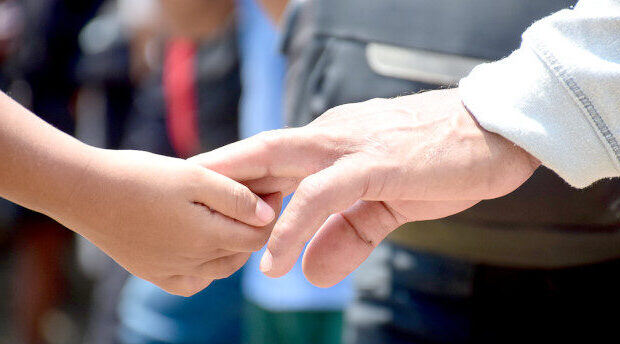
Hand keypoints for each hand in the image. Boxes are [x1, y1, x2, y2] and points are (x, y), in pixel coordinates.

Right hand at [54, 149, 279, 296]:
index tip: (272, 191)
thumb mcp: (195, 176)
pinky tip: (205, 249)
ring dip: (233, 247)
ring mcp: (170, 271)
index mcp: (207, 237)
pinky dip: (205, 269)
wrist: (85, 190)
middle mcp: (192, 262)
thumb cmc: (141, 176)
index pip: (258, 236)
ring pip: (219, 268)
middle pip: (240, 252)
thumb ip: (235, 197)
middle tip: (256, 201)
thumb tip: (266, 215)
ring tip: (233, 220)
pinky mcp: (151, 273)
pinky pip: (191, 282)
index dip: (271, 214)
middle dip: (254, 228)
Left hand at [191, 88, 539, 286]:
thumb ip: (345, 237)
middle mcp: (332, 136)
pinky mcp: (374, 163)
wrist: (496, 134)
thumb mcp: (385, 208)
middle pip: (259, 150)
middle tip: (176, 191)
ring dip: (240, 196)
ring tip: (205, 227)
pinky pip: (321, 195)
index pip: (273, 156)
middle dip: (217, 171)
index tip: (204, 194)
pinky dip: (293, 225)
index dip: (237, 174)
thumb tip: (306, 272)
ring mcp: (351, 146)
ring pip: (278, 164)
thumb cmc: (440, 162)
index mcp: (333, 142)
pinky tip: (274, 258)